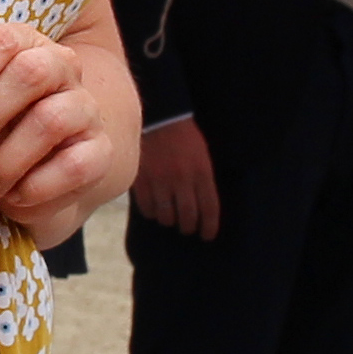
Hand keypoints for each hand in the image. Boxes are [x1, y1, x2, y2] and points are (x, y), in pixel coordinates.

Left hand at [0, 15, 129, 243]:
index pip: (1, 41)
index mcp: (25, 44)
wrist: (37, 173)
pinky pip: (72, 166)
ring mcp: (86, 108)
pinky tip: (16, 194)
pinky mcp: (100, 151)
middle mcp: (63, 67)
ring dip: (6, 160)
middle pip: (30, 72)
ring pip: (49, 120)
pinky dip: (34, 188)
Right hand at [133, 118, 220, 238]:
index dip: (209, 226)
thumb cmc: (185, 136)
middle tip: (187, 229)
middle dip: (188, 227)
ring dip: (169, 220)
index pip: (209, 208)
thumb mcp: (203, 156)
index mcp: (202, 172)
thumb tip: (203, 204)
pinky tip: (153, 210)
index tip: (207, 236)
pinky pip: (147, 207)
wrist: (160, 117)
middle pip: (188, 215)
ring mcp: (161, 181)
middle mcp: (183, 180)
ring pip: (166, 215)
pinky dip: (151, 213)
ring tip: (170, 219)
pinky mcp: (143, 180)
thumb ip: (203, 179)